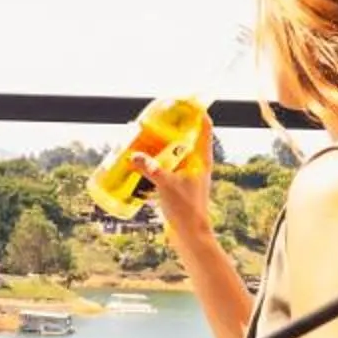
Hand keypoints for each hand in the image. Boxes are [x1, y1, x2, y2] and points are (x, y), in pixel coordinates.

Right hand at [137, 111, 215, 238]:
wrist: (190, 236)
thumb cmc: (186, 210)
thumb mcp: (166, 185)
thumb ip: (151, 169)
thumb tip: (133, 155)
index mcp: (202, 159)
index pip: (204, 127)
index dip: (195, 111)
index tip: (182, 101)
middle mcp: (197, 163)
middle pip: (187, 136)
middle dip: (171, 127)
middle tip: (154, 118)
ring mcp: (188, 174)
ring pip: (175, 151)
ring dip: (161, 143)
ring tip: (143, 136)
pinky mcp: (178, 185)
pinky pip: (167, 166)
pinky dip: (156, 160)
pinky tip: (141, 161)